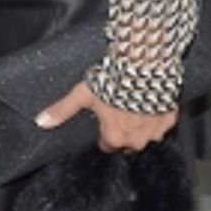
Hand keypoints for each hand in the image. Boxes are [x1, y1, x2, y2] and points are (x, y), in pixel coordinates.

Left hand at [35, 81, 176, 154]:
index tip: (104, 118)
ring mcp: (154, 132)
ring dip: (139, 124)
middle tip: (118, 108)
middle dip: (122, 129)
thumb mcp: (83, 94)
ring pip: (144, 135)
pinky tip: (149, 102)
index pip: (106, 145)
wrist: (144, 65)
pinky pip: (161, 125)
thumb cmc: (112, 80)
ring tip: (133, 103)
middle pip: (126, 142)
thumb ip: (63, 110)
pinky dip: (155, 116)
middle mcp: (135, 141)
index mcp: (114, 138)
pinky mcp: (169, 120)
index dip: (104, 131)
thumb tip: (41, 122)